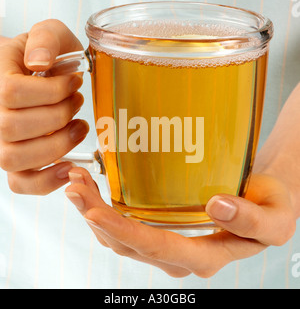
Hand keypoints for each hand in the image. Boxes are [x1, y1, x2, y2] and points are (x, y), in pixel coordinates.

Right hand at [0, 19, 88, 194]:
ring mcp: (2, 141)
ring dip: (56, 145)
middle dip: (58, 116)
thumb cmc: (48, 57)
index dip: (51, 91)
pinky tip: (69, 167)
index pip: (12, 93)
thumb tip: (38, 63)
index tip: (75, 82)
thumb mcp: (50, 34)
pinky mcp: (18, 161)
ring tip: (79, 127)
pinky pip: (21, 183)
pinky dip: (46, 182)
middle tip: (77, 102)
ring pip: (15, 158)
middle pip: (13, 127)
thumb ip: (45, 39)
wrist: (42, 73)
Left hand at [65, 167, 295, 277]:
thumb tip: (217, 207)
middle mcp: (179, 256)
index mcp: (205, 256)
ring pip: (119, 238)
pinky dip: (104, 209)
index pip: (157, 247)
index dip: (123, 231)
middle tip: (73, 186)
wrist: (265, 203)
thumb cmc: (270, 208)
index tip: (94, 210)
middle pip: (127, 243)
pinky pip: (124, 227)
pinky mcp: (160, 231)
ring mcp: (166, 245)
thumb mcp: (274, 219)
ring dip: (93, 212)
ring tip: (76, 182)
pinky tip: (94, 189)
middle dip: (95, 217)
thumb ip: (251, 220)